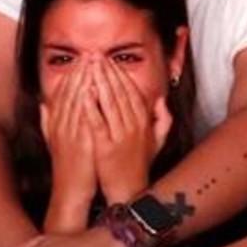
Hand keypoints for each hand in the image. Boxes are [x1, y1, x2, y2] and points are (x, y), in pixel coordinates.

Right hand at [40, 62, 97, 224]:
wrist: (70, 192)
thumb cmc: (67, 167)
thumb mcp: (53, 141)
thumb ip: (48, 121)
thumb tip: (42, 103)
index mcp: (57, 123)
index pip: (63, 93)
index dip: (72, 74)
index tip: (81, 59)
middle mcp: (62, 125)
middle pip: (70, 92)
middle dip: (80, 71)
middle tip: (90, 54)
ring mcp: (71, 132)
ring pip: (77, 100)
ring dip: (85, 80)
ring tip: (94, 64)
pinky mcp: (81, 141)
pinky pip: (85, 116)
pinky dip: (89, 100)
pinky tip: (95, 88)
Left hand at [87, 60, 156, 202]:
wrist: (129, 191)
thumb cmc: (140, 166)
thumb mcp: (158, 142)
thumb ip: (163, 120)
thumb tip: (161, 100)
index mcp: (144, 122)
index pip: (131, 91)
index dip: (119, 73)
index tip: (109, 60)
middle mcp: (133, 126)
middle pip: (119, 91)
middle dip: (106, 71)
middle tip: (95, 55)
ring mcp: (120, 136)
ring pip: (108, 102)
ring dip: (98, 81)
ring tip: (88, 66)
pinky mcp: (105, 146)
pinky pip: (97, 121)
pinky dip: (90, 105)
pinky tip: (82, 92)